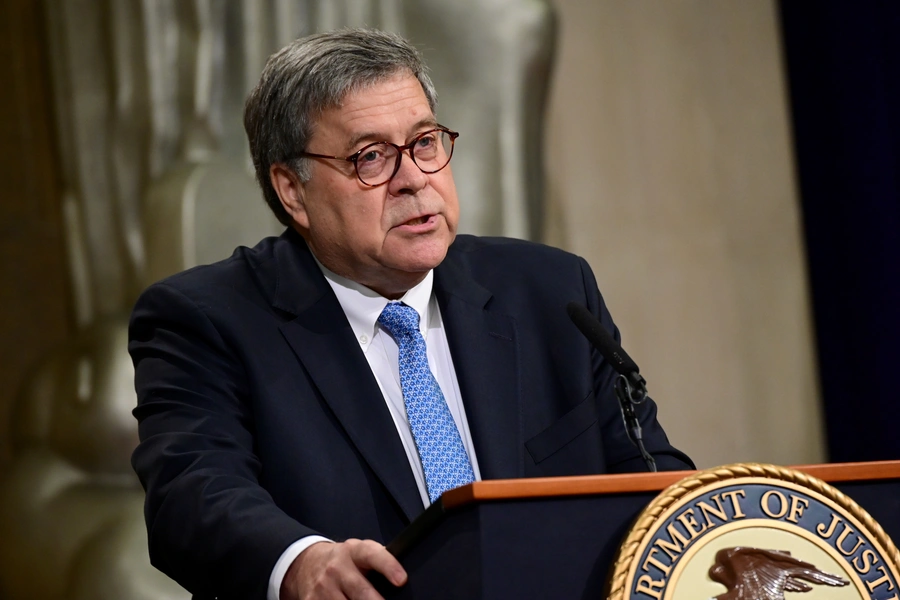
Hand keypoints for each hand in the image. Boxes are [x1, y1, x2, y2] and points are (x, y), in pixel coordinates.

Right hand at [281, 539, 406, 598]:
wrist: (308, 562)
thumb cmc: (345, 560)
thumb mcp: (360, 552)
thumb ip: (379, 560)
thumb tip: (402, 579)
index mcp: (354, 551)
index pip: (373, 555)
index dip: (388, 566)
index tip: (401, 580)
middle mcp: (337, 567)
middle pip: (361, 591)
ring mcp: (323, 586)